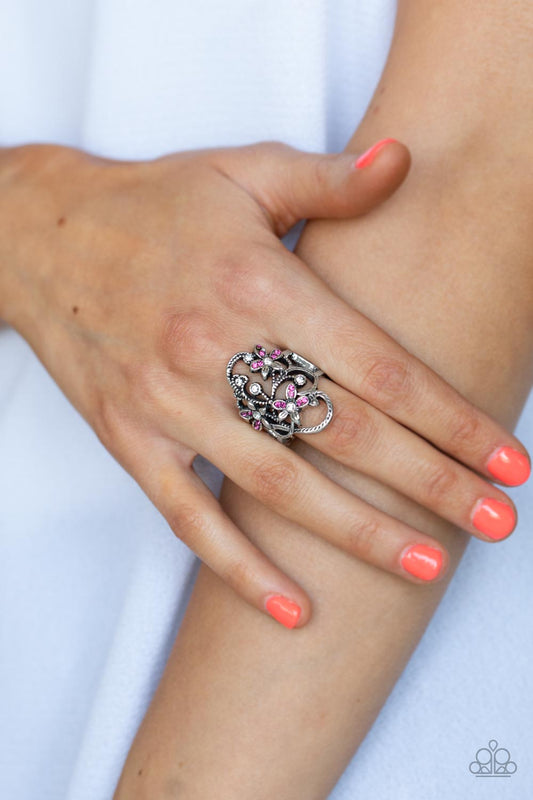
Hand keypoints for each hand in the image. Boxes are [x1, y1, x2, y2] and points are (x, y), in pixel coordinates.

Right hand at [0, 140, 528, 627]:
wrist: (43, 240)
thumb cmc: (152, 206)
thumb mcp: (242, 173)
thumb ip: (329, 181)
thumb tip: (404, 162)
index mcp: (258, 284)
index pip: (379, 366)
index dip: (450, 417)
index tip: (505, 459)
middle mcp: (217, 349)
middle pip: (346, 433)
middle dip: (431, 482)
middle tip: (497, 520)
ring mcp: (172, 404)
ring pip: (280, 487)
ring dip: (360, 533)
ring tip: (428, 565)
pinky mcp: (133, 441)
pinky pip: (190, 518)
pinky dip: (242, 570)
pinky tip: (295, 608)